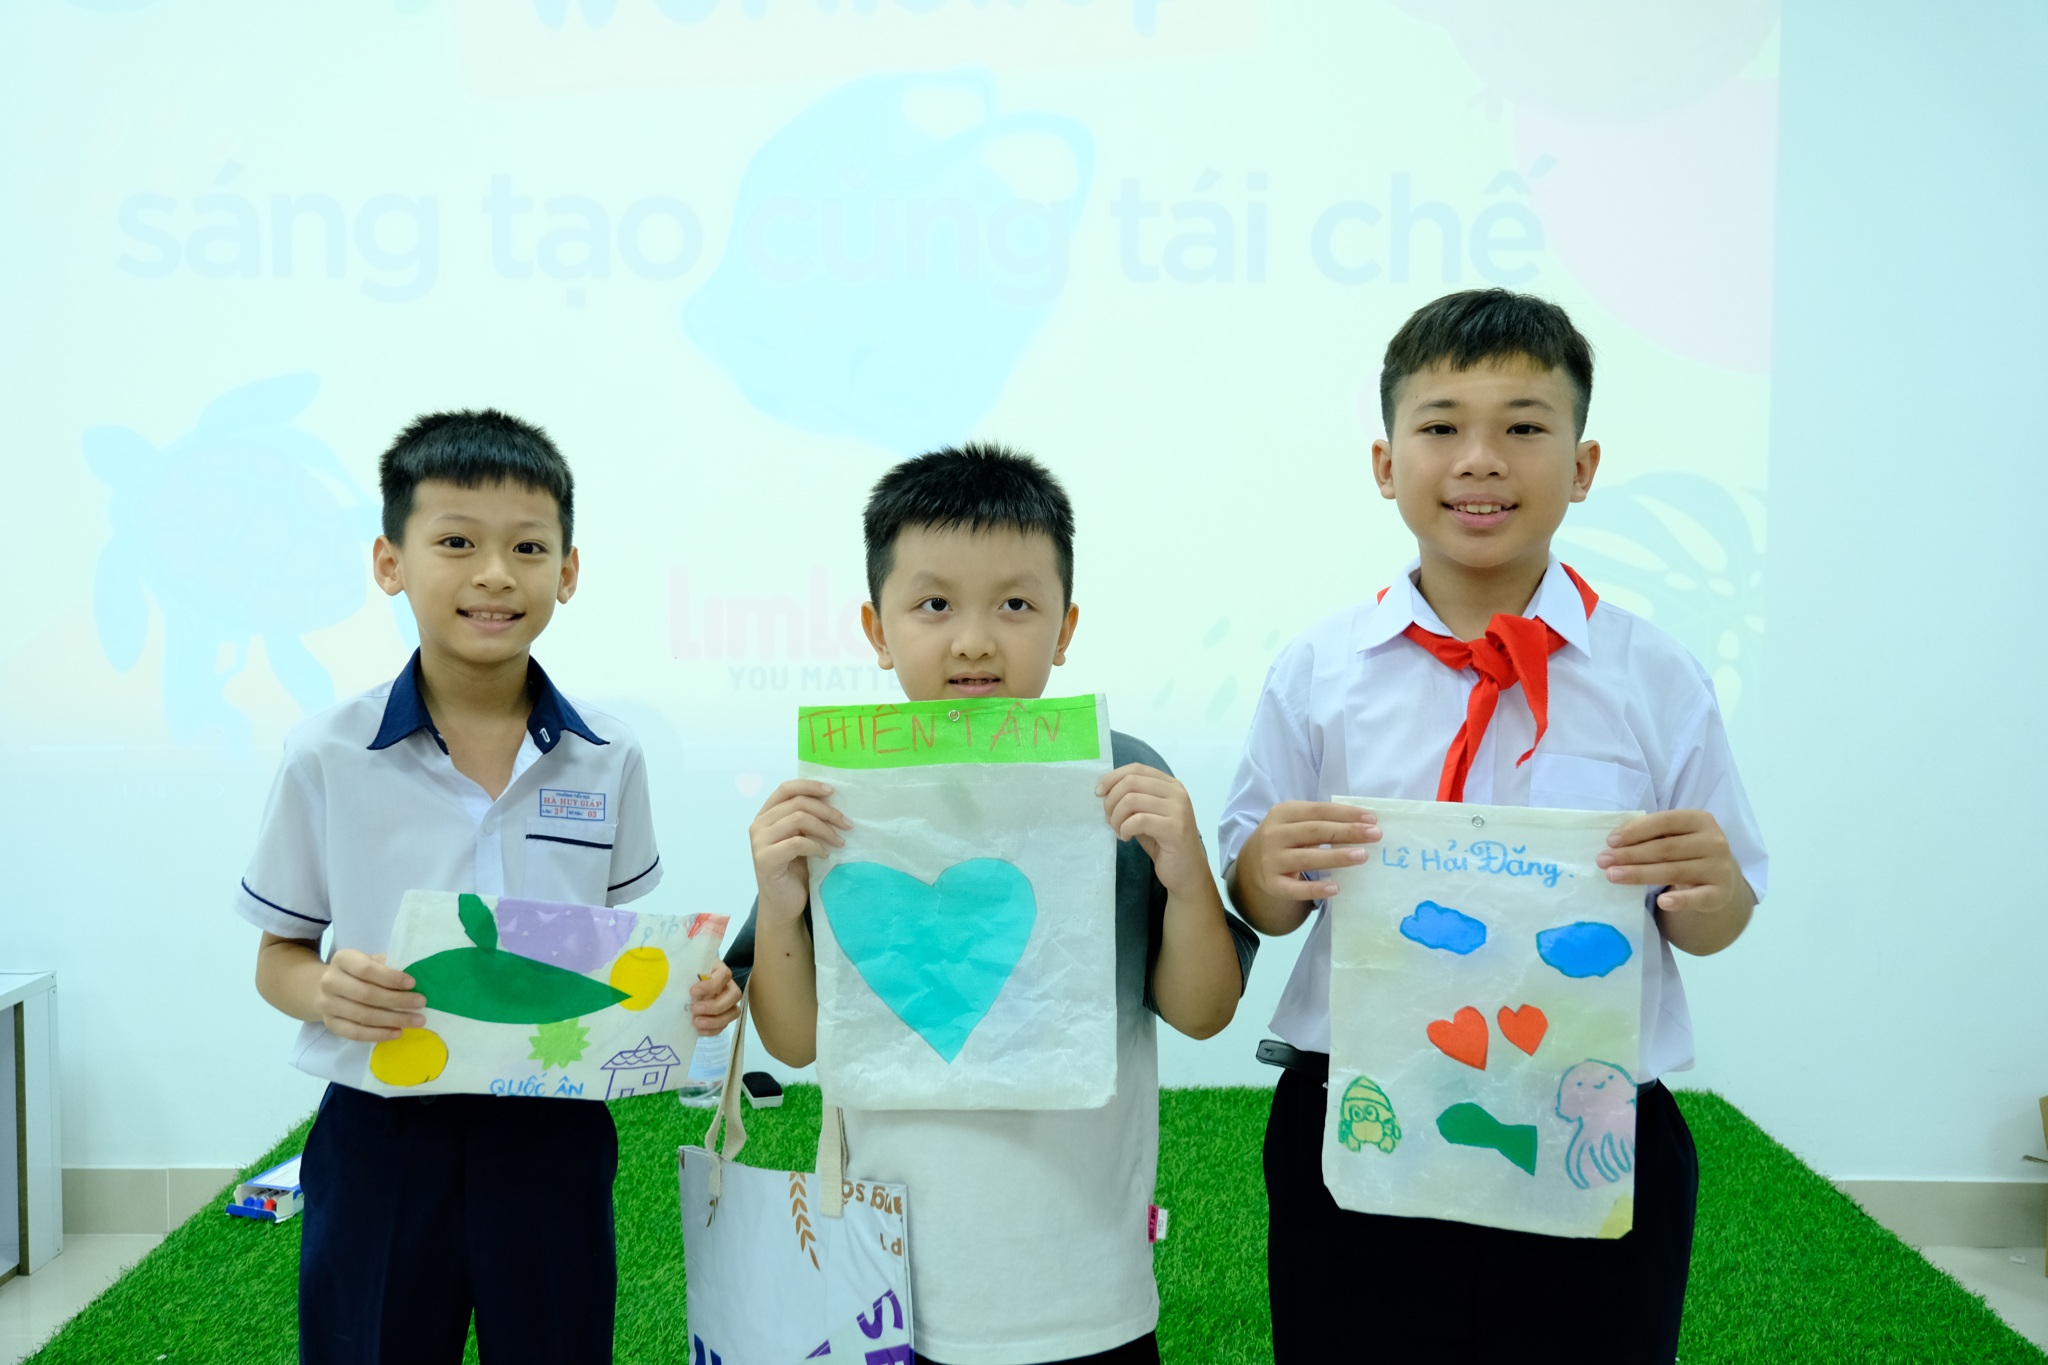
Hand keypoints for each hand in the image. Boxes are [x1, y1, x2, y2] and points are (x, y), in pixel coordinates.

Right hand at [317, 949, 425, 1042]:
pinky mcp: (330, 1024)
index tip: (413, 983)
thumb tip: (416, 974)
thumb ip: (388, 966)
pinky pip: (355, 1033)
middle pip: (366, 994)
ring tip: (417, 1021)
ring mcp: (327, 1004)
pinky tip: (397, 1032)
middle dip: (397, 1000)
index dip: (390, 977)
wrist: (329, 987)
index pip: (366, 969)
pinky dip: (378, 1034)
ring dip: (393, 1020)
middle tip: (421, 1003)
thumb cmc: (359, 972)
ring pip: (362, 1016)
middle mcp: (330, 981)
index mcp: (343, 959)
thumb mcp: (371, 961)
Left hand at [689, 961, 741, 1035]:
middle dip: (715, 1006)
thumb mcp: (687, 971)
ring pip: (733, 1012)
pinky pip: (725, 1025)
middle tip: (695, 1009)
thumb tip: (679, 986)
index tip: (692, 992)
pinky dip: (712, 1030)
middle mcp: (728, 985)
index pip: (725, 974)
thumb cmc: (686, 976)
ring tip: (696, 1022)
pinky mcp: (724, 1016)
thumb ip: (686, 976)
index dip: (711, 985)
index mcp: (720, 970)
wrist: (685, 987)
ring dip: (715, 1020)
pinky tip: (699, 1029)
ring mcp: (728, 1002)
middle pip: (735, 995)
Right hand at [749, 779, 848, 924]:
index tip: (833, 792)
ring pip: (798, 819)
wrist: (782, 905)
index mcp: (766, 815)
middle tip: (847, 824)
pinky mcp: (765, 859)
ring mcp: (759, 842)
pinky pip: (797, 842)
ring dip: (825, 829)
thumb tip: (832, 800)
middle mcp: (759, 825)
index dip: (810, 786)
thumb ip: (805, 820)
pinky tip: (825, 854)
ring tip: (839, 841)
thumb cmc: (793, 870)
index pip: (786, 788)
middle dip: (827, 811)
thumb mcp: (800, 838)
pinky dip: (816, 846)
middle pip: (798, 803)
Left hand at [1096, 764, 1210, 897]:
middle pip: (1131, 782)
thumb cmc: (1164, 844)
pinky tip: (1126, 838)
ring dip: (1116, 817)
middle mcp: (1177, 792)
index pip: (1136, 769)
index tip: (1099, 793)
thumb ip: (1132, 801)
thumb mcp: (1146, 816)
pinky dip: (1124, 829)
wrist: (1186, 872)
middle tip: (1108, 819)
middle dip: (1111, 800)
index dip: (1113, 778)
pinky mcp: (1175, 828)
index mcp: (1170, 785)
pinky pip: (1138, 821)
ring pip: (1131, 800)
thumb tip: (1104, 792)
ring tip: (1118, 831)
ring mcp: (1178, 809)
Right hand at [1237, 801, 1381, 905]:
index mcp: (1283, 813)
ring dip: (1337, 856)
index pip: (1319, 810)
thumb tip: (1364, 823)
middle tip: (1375, 835)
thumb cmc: (1285, 839)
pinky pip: (1295, 888)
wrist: (1251, 865)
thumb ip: (1322, 821)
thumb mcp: (1295, 823)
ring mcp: (1271, 860)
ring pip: (1307, 858)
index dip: (1346, 814)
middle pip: (1315, 831)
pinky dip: (1315, 889)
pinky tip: (1335, 888)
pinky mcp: (1272, 884)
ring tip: (1362, 856)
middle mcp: (1274, 834)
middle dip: (1347, 832)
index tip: (1372, 819)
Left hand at [1597, 809, 1741, 912]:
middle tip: (1602, 861)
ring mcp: (1719, 868)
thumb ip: (1651, 835)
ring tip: (1612, 876)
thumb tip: (1614, 844)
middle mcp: (1714, 842)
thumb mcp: (1675, 837)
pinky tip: (1661, 902)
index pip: (1665, 821)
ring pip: (1673, 871)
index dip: (1636, 830)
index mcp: (1700, 820)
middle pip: (1665, 848)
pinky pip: (1697, 897)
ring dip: (1639, 874)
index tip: (1610, 842)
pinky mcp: (1720, 893)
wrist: (1719, 880)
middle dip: (1630, 855)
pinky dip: (1680, 900)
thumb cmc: (1686, 852)